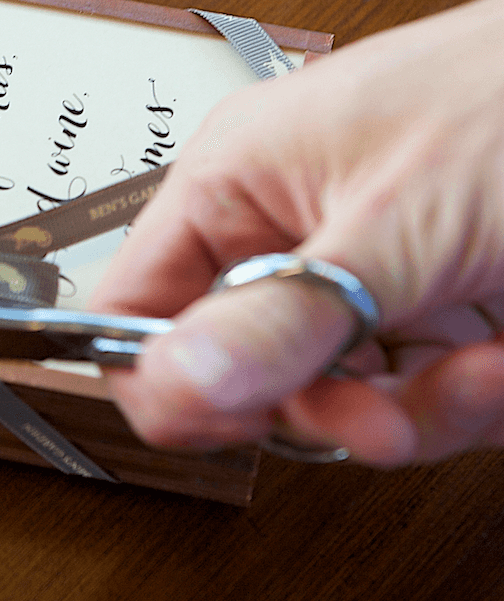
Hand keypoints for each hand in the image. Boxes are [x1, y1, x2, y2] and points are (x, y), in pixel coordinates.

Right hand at [91, 0, 503, 465]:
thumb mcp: (396, 227)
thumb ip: (283, 317)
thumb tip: (166, 384)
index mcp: (232, 180)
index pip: (133, 302)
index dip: (160, 374)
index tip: (223, 421)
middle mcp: (281, 225)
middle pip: (236, 364)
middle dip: (314, 402)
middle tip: (371, 411)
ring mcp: (352, 267)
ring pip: (328, 393)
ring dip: (406, 406)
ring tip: (474, 370)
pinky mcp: (417, 301)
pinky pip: (405, 390)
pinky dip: (459, 396)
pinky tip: (499, 355)